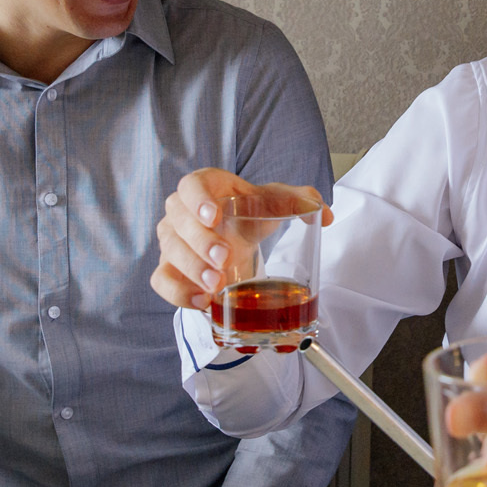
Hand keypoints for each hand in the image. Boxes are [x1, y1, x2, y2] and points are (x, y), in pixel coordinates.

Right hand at [150, 168, 330, 310]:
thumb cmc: (250, 212)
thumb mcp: (275, 202)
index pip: (191, 185)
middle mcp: (181, 212)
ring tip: (217, 285)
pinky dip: (178, 293)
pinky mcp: (170, 268)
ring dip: (192, 269)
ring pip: (170, 252)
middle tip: (224, 258)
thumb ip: (300, 200)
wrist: (236, 234)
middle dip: (199, 242)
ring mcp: (172, 241)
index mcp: (206, 187)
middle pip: (178, 221)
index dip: (197, 199)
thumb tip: (324, 214)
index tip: (213, 216)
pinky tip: (202, 301)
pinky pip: (162, 281)